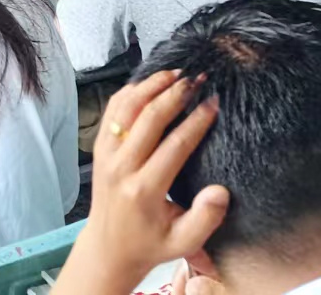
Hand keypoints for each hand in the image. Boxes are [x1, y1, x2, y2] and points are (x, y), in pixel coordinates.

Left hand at [50, 72, 228, 294]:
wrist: (108, 248)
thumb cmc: (151, 243)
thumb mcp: (184, 243)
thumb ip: (205, 219)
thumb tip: (220, 191)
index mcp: (144, 191)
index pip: (174, 146)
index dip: (197, 121)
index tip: (214, 102)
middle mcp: (121, 168)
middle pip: (149, 118)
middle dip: (177, 93)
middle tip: (199, 78)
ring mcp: (106, 155)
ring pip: (127, 107)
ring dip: (153, 85)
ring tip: (178, 72)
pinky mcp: (99, 148)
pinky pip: (113, 110)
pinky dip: (131, 90)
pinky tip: (152, 81)